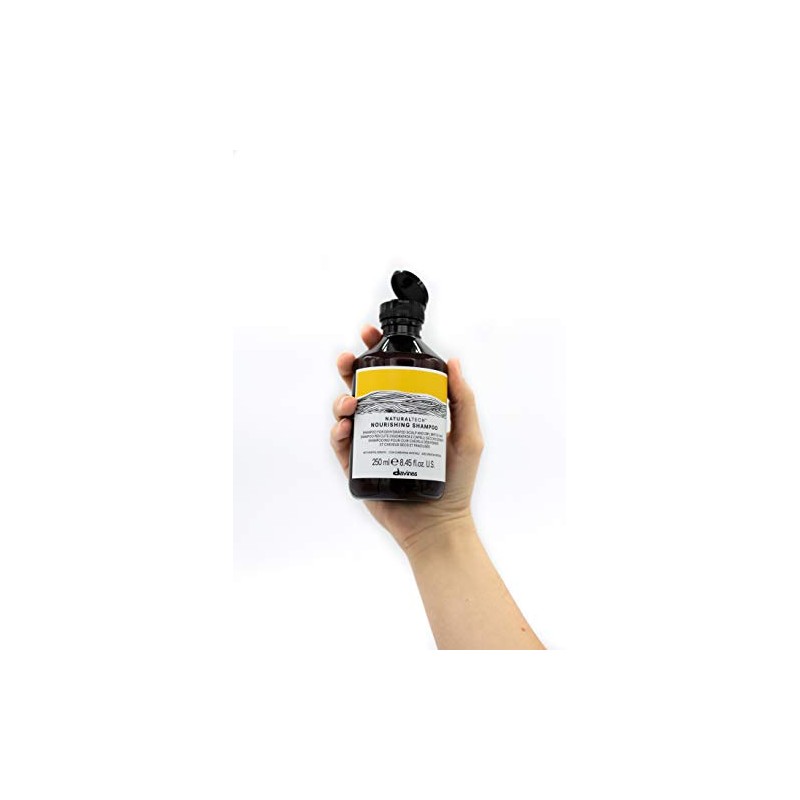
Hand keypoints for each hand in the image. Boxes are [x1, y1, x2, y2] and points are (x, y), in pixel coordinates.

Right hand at [330, 324, 483, 555]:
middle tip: (347, 359)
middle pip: (361, 387)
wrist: (439, 524)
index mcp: (409, 410)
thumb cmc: (457, 482)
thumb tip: (454, 361)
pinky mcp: (357, 467)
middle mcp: (386, 422)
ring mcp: (370, 443)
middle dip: (349, 368)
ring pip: (345, 412)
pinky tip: (344, 428)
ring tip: (350, 403)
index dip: (378, 353)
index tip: (370, 335)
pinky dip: (337, 433)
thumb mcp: (468, 437)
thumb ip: (463, 400)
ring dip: (341, 399)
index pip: (391, 375)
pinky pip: (340, 445)